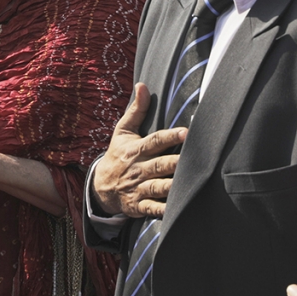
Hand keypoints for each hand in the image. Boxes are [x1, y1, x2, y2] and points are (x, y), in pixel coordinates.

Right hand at [91, 83, 185, 216]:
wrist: (101, 186)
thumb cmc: (118, 154)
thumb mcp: (123, 131)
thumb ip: (136, 110)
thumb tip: (142, 85)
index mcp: (136, 150)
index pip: (155, 141)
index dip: (170, 136)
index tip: (186, 132)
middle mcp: (138, 169)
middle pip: (160, 165)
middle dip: (176, 162)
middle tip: (195, 158)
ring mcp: (138, 188)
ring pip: (159, 187)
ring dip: (174, 186)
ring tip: (190, 183)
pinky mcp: (139, 205)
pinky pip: (153, 209)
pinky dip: (164, 210)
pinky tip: (178, 208)